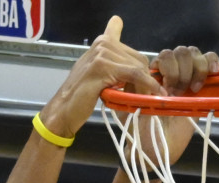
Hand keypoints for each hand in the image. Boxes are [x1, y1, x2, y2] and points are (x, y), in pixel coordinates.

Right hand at [38, 16, 158, 140]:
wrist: (64, 110)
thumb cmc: (81, 95)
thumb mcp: (99, 73)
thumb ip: (114, 63)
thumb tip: (140, 67)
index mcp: (102, 42)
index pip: (126, 37)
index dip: (136, 54)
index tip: (143, 75)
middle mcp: (102, 43)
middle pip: (138, 58)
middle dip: (145, 78)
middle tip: (141, 97)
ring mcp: (101, 54)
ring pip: (138, 67)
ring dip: (146, 85)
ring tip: (139, 100)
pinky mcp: (103, 67)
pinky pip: (134, 74)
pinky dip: (147, 85)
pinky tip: (155, 94)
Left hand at [133, 46, 218, 165]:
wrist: (158, 152)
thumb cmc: (141, 134)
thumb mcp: (134, 111)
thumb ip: (138, 90)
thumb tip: (148, 73)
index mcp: (151, 77)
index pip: (163, 56)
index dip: (168, 69)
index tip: (167, 91)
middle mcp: (168, 74)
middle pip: (180, 52)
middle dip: (181, 71)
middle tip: (178, 93)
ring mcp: (186, 78)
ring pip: (194, 53)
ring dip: (196, 68)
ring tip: (193, 90)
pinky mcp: (202, 85)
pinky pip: (209, 60)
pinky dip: (211, 62)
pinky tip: (212, 74)